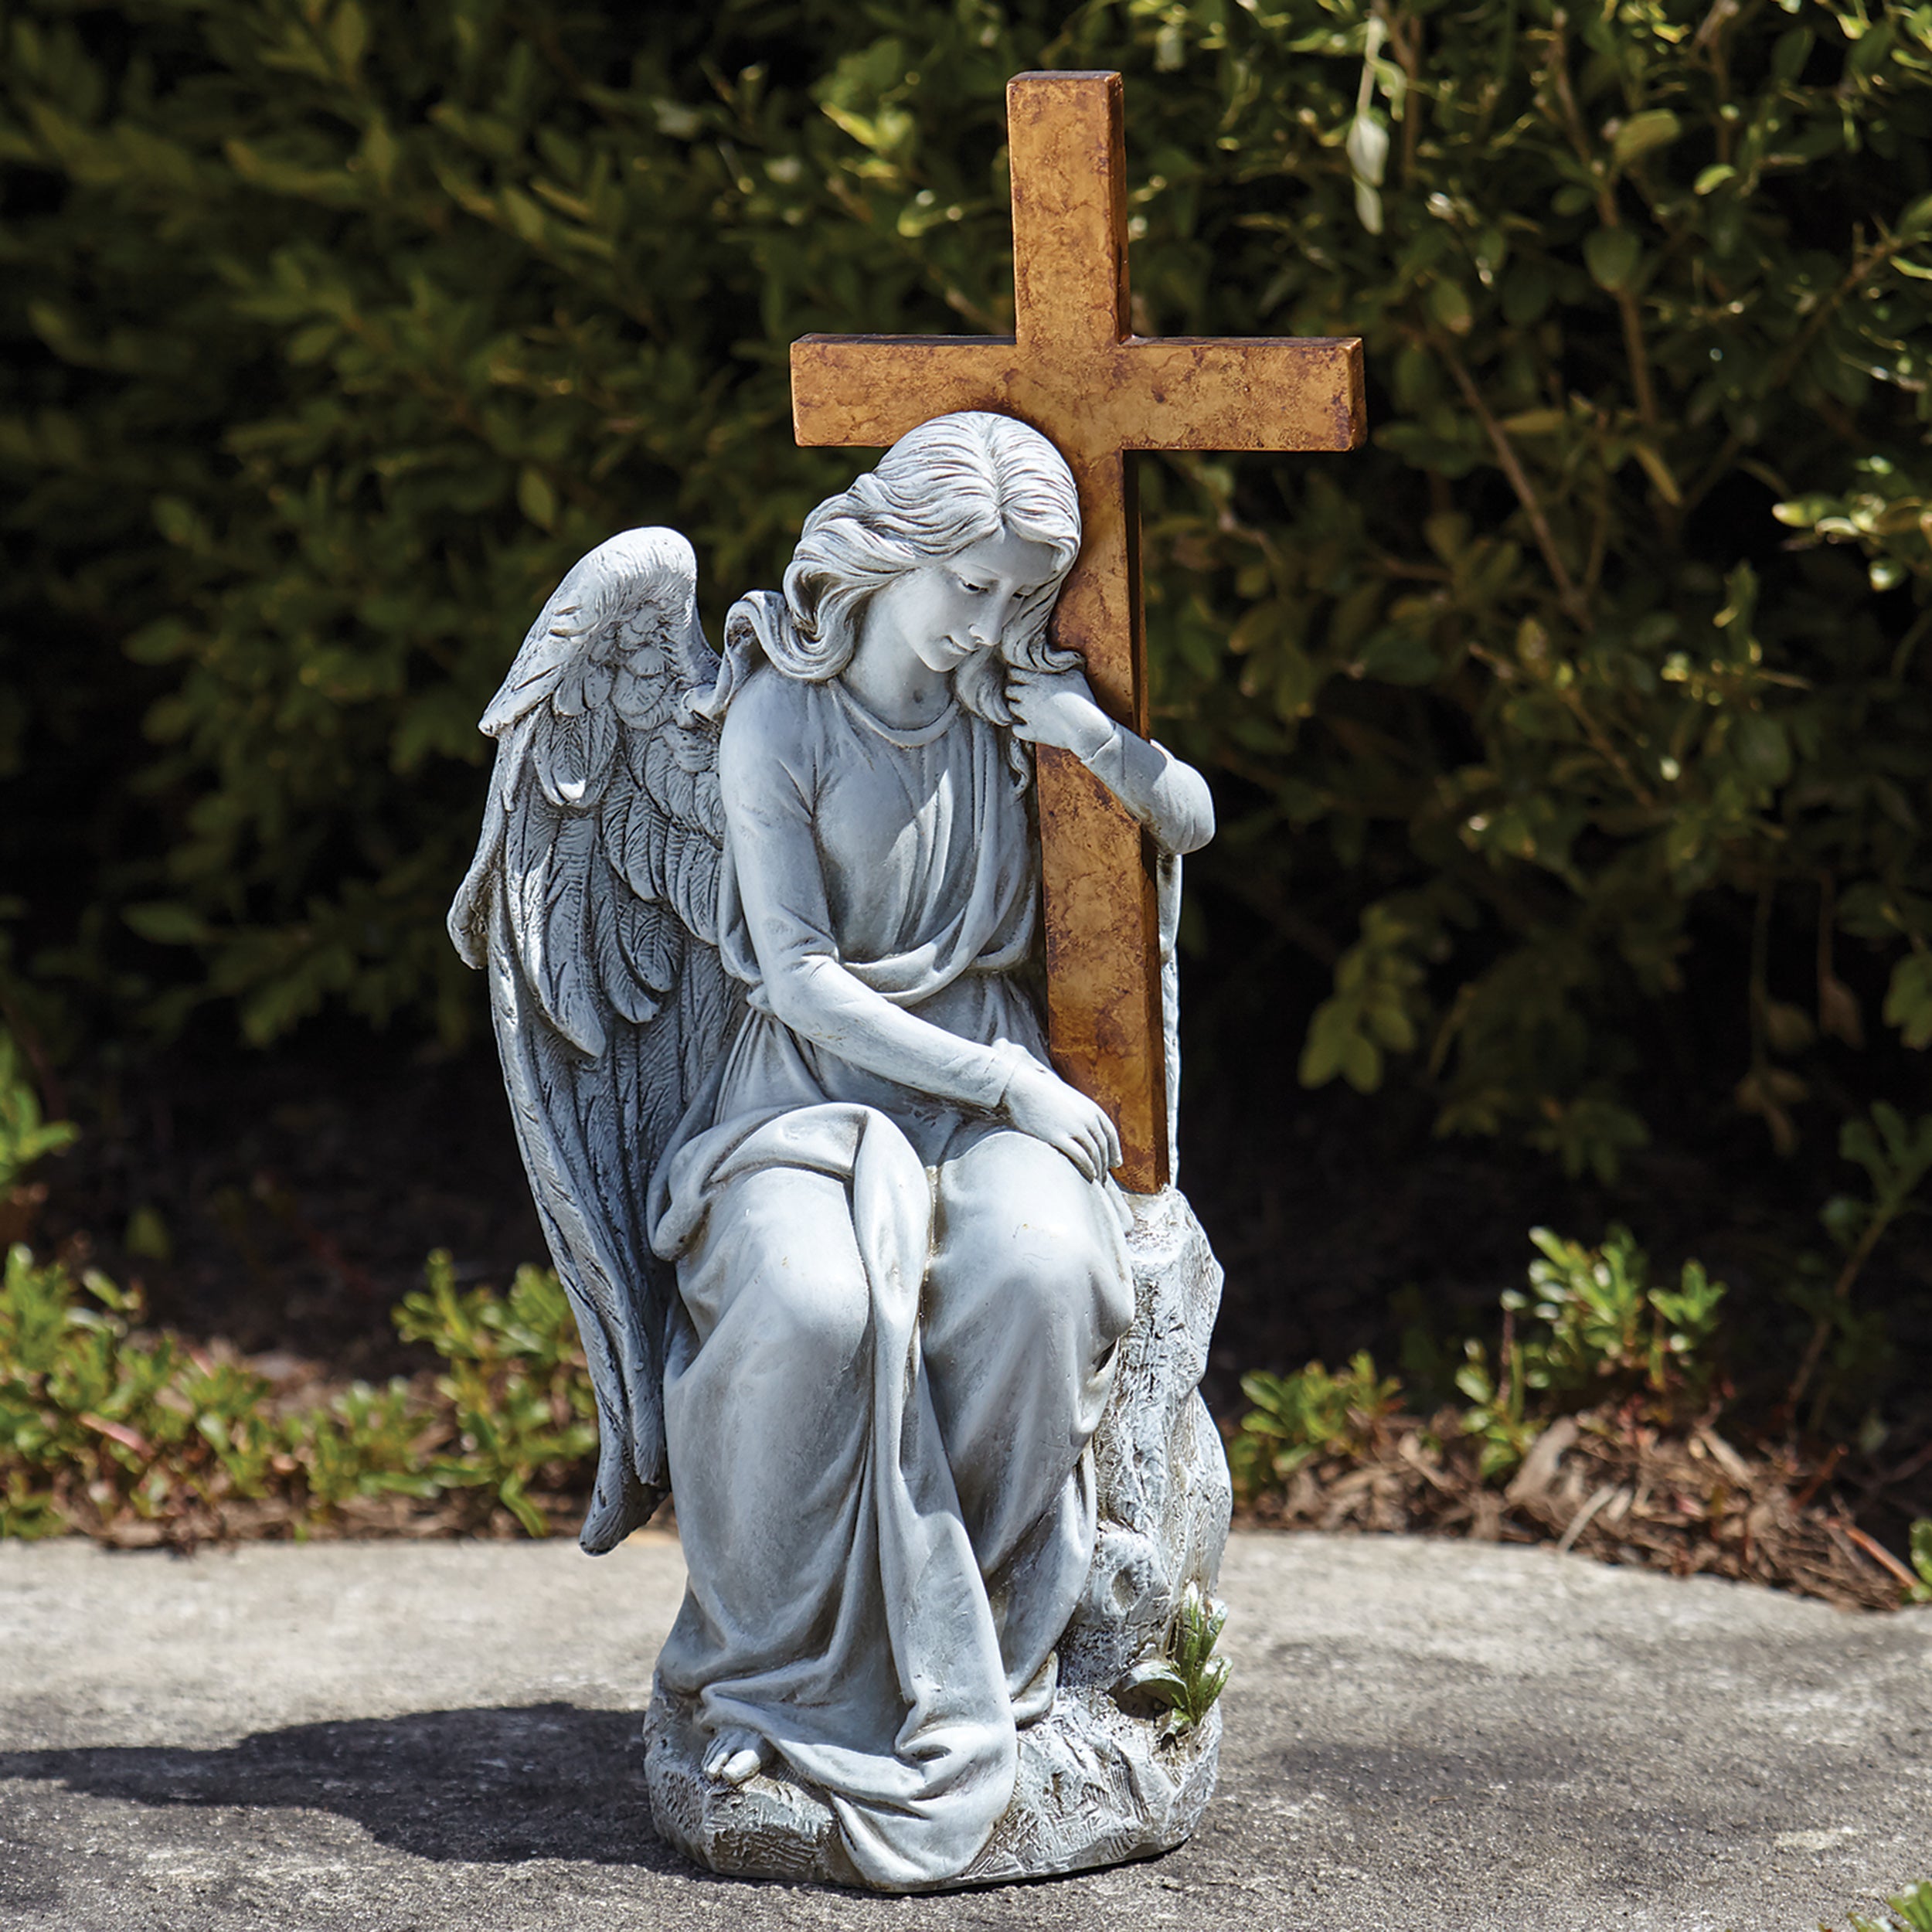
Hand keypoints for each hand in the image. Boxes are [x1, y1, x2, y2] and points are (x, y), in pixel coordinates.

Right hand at [1001, 1059, 1122, 1181]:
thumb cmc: (1044, 1096)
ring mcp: (1074, 1127)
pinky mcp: (1058, 1136)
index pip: (1110, 1134)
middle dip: (1105, 1165)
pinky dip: (1088, 1168)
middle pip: (1103, 1147)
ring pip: (1094, 1154)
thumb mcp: (1070, 1101)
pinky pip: (1080, 1156)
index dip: (1114, 1150)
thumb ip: (1081, 1114)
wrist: (1024, 1088)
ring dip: (1098, 1170)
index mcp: (1092, 1109)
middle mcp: (1088, 1118)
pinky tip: (1088, 1175)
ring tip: (1096, 1181)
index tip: (1115, 1163)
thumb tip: (1087, 1129)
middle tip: (1104, 1179)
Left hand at [1005, 664, 1113, 759]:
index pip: (1014, 672)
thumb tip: (1062, 660)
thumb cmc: (1083, 699)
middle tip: (1025, 694)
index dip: (1017, 675)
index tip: (1023, 678)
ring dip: (1017, 708)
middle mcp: (1028, 695)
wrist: (1085, 726)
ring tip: (1028, 709)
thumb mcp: (1076, 675)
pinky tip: (1027, 726)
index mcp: (1037, 680)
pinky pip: (1015, 729)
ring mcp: (1027, 714)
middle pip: (1009, 690)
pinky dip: (1019, 728)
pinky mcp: (1030, 732)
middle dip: (1015, 691)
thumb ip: (1064, 666)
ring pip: (1011, 707)